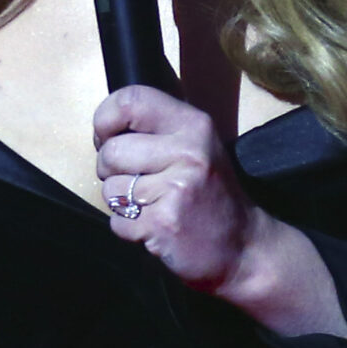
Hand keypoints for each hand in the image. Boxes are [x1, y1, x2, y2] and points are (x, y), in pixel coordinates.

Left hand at [93, 86, 346, 337]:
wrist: (243, 247)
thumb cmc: (210, 196)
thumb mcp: (195, 148)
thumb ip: (156, 132)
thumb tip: (103, 130)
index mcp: (193, 125)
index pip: (130, 100)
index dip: (105, 120)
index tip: (107, 138)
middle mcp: (187, 151)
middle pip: (111, 151)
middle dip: (109, 171)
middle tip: (135, 183)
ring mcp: (176, 188)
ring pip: (111, 190)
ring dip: (121, 204)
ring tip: (151, 206)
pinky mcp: (164, 222)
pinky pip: (118, 222)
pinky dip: (129, 229)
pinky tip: (155, 227)